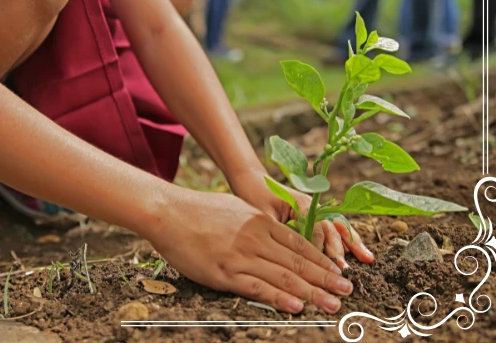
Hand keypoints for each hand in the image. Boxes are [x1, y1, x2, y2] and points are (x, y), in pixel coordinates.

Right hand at [145, 189, 353, 313]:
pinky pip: (257, 288)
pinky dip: (279, 298)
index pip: (300, 245)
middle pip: (298, 263)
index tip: (338, 272)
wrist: (168, 212)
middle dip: (326, 279)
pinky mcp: (224, 272)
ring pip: (283, 277)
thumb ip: (258, 223)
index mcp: (260, 222)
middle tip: (347, 291)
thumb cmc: (199, 210)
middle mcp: (256, 239)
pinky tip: (296, 306)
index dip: (322, 260)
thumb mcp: (236, 208)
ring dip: (312, 292)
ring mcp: (241, 256)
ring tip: (332, 303)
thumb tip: (275, 233)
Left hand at [228, 169, 373, 268]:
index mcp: (301, 204)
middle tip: (345, 269)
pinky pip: (333, 228)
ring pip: (338, 227)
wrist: (252, 180)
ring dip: (351, 243)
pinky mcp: (314, 215)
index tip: (322, 266)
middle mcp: (313, 206)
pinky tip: (360, 252)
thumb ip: (279, 232)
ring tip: (367, 258)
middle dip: (340, 249)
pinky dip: (346, 240)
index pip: (316, 229)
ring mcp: (315, 210)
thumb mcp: (263, 215)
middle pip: (331, 228)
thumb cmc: (254, 196)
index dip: (319, 248)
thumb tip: (289, 255)